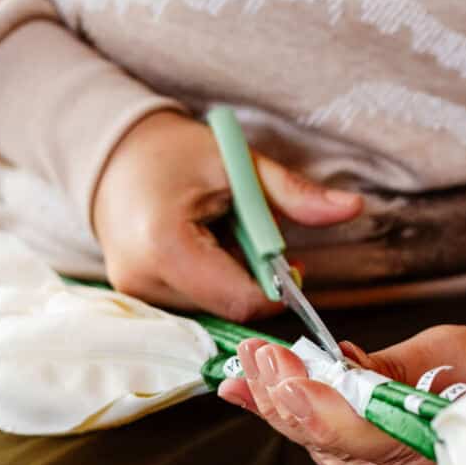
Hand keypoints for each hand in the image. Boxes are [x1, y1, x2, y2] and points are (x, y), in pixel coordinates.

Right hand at [91, 111, 362, 320]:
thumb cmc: (174, 154)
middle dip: (254, 279)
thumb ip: (294, 194)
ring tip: (219, 236)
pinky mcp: (138, 301)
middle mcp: (143, 282)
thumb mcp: (238, 164)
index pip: (242, 300)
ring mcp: (136, 297)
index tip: (291, 258)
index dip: (278, 287)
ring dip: (232, 280)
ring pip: (214, 310)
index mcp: (165, 246)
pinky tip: (201, 251)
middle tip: (250, 235)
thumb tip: (353, 208)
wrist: (112, 157)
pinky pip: (194, 306)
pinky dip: (211, 282)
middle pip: (229, 308)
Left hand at [218, 326, 465, 464]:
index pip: (369, 433)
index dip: (315, 403)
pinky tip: (272, 399)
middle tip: (247, 359)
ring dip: (284, 414)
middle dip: (283, 400)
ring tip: (246, 371)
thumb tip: (332, 365)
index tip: (277, 368)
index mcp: (452, 445)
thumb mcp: (452, 352)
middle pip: (336, 449)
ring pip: (332, 459)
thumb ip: (388, 367)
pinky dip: (307, 429)